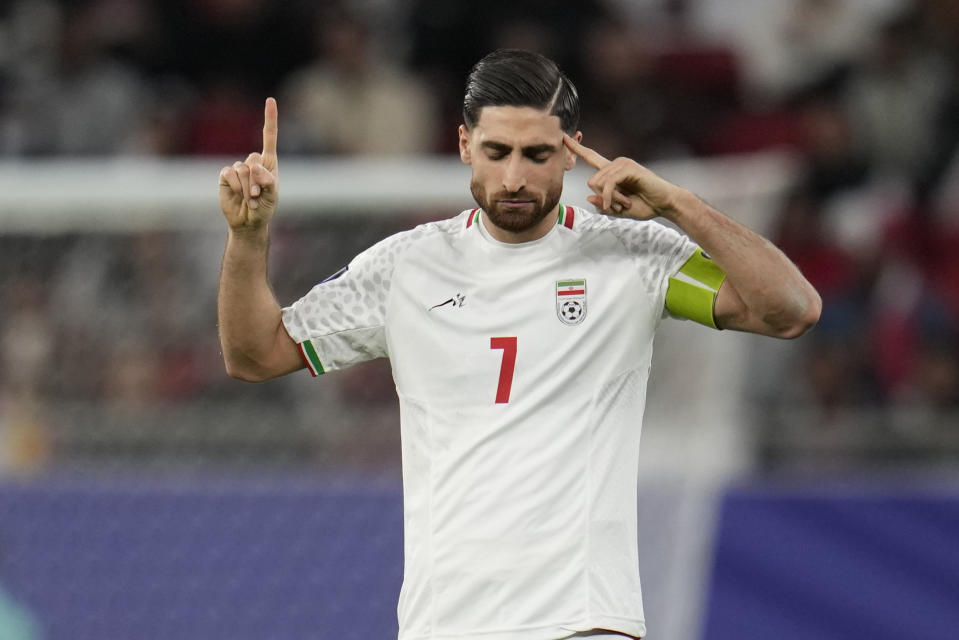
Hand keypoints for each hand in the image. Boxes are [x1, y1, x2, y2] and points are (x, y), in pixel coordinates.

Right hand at [218, 98, 279, 231]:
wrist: (248, 222)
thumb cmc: (263, 208)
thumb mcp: (272, 196)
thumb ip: (268, 181)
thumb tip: (256, 169)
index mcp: (268, 163)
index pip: (269, 136)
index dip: (269, 118)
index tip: (270, 100)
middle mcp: (252, 162)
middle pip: (254, 159)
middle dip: (257, 180)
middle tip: (257, 196)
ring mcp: (237, 168)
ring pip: (242, 169)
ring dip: (247, 188)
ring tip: (250, 199)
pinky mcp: (224, 175)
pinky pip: (228, 174)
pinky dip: (235, 187)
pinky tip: (238, 196)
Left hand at [563, 134, 681, 219]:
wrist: (665, 204)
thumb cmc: (644, 205)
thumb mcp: (618, 209)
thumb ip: (603, 205)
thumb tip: (588, 197)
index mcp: (611, 171)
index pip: (590, 156)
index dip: (576, 148)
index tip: (563, 137)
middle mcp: (615, 164)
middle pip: (591, 182)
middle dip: (602, 199)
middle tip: (620, 205)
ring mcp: (622, 163)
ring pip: (598, 184)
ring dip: (611, 200)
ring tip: (626, 203)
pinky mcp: (628, 168)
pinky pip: (608, 184)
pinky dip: (611, 197)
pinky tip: (621, 205)